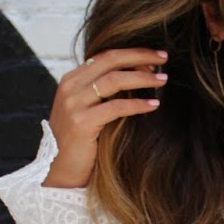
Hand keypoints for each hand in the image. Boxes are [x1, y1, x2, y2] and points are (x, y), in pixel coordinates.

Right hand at [43, 47, 167, 187]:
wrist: (58, 170)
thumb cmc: (79, 142)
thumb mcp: (86, 109)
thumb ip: (102, 91)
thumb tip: (139, 74)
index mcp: (71, 79)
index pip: (105, 56)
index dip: (132, 53)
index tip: (155, 56)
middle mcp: (70, 87)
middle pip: (111, 60)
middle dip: (140, 56)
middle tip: (164, 58)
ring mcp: (73, 104)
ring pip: (114, 80)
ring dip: (142, 78)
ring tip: (162, 80)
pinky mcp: (81, 123)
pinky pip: (116, 107)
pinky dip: (137, 104)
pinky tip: (153, 105)